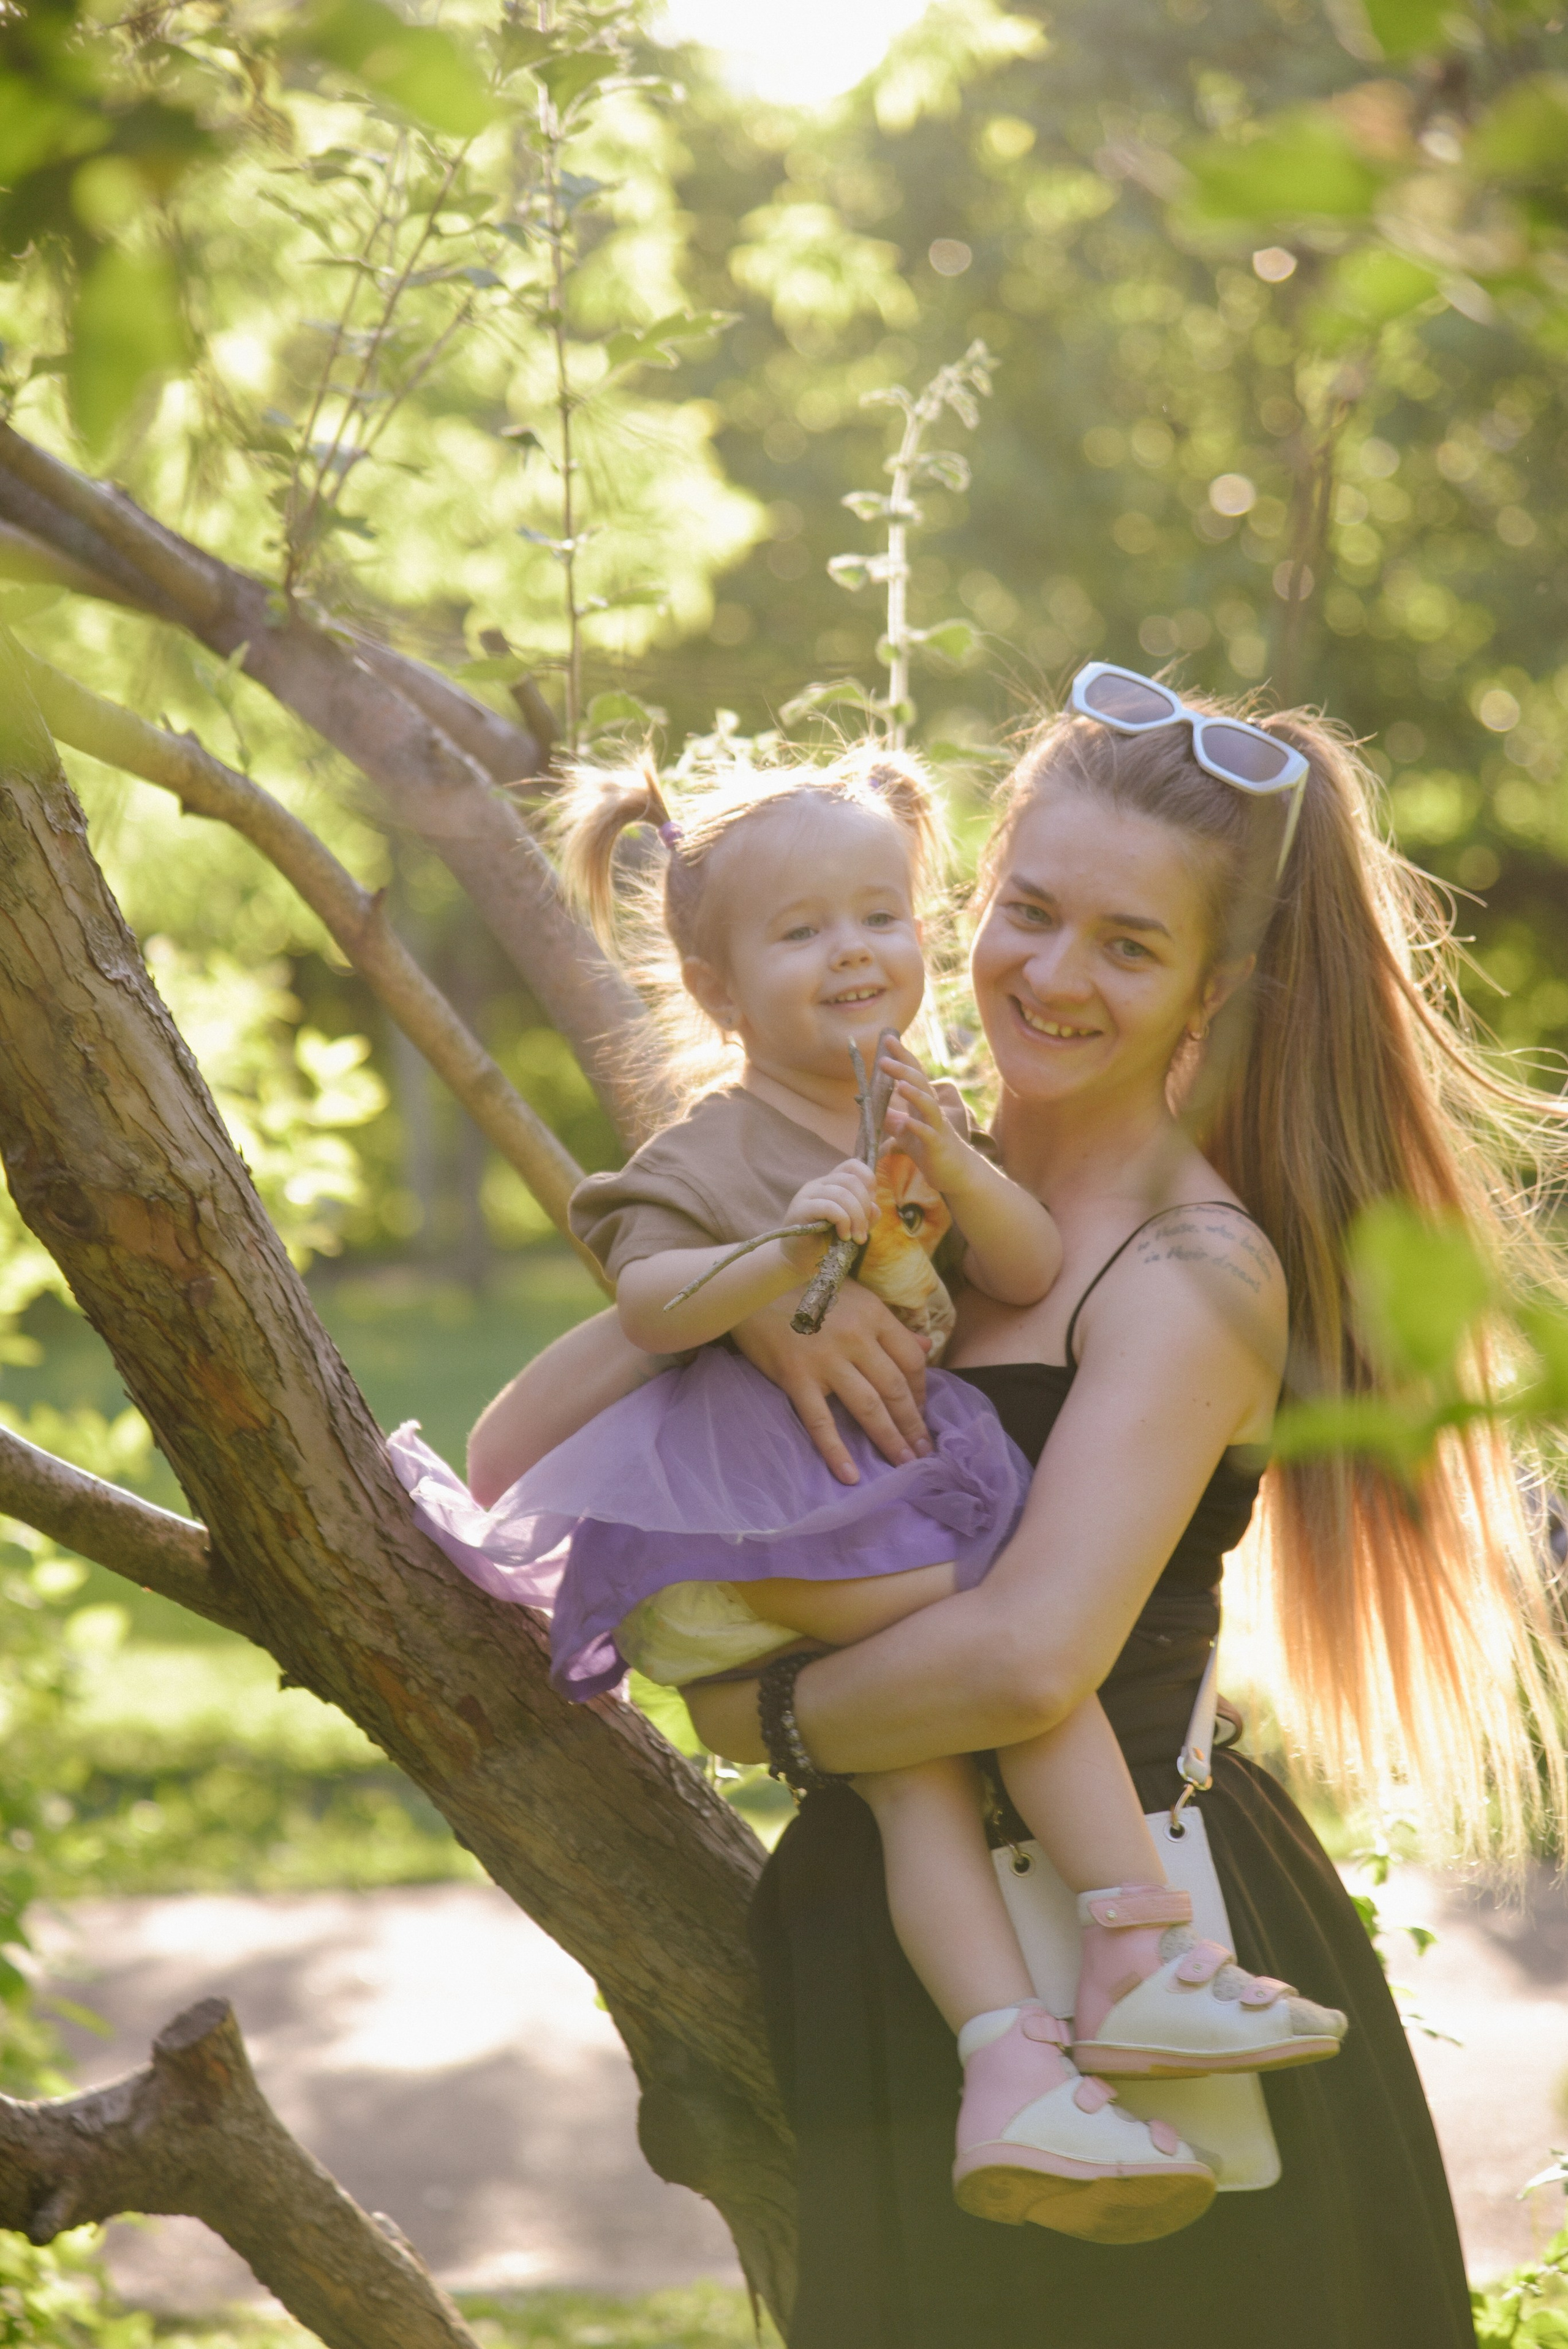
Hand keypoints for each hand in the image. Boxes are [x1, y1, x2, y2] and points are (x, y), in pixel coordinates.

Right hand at [733, 1279, 931, 1484]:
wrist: (751, 1288)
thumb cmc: (807, 1290)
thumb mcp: (856, 1297)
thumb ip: (890, 1324)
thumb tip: (927, 1346)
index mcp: (873, 1315)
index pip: (912, 1359)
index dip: (921, 1390)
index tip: (922, 1411)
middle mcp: (855, 1337)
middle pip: (895, 1388)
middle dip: (913, 1424)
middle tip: (923, 1451)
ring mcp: (825, 1359)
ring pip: (868, 1407)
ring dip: (889, 1439)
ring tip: (903, 1464)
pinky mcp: (796, 1377)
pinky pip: (820, 1421)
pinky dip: (836, 1451)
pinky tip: (849, 1475)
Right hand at [780, 1157, 879, 1270]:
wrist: (800, 1260)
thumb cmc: (827, 1242)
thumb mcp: (854, 1226)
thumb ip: (866, 1215)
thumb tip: (874, 1207)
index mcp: (831, 1183)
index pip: (853, 1165)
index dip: (868, 1181)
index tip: (870, 1206)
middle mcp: (818, 1184)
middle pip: (851, 1180)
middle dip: (864, 1207)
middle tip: (863, 1231)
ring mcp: (807, 1195)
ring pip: (842, 1194)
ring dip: (856, 1218)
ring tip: (856, 1238)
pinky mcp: (800, 1209)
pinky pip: (829, 1207)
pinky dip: (843, 1222)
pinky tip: (844, 1236)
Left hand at [877, 1036, 968, 1195]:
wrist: (955, 1173)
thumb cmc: (930, 1149)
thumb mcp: (904, 1132)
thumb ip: (890, 1117)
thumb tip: (868, 1104)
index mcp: (923, 1104)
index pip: (912, 1073)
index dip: (901, 1056)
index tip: (888, 1039)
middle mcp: (931, 1111)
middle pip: (920, 1083)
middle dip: (903, 1069)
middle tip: (884, 1059)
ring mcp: (936, 1127)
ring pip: (928, 1105)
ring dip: (915, 1093)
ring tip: (900, 1083)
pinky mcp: (938, 1145)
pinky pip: (928, 1134)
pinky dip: (918, 1127)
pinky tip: (907, 1121)